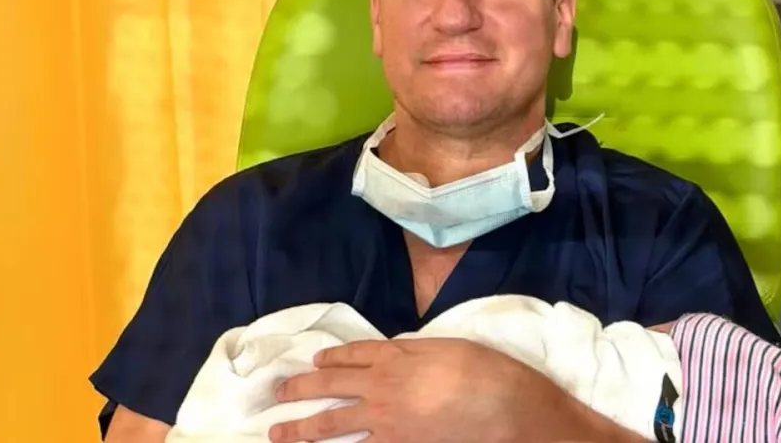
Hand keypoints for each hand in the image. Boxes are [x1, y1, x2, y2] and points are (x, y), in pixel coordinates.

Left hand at [267, 337, 613, 442]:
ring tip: (277, 434)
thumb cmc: (483, 372)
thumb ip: (414, 351)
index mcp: (395, 357)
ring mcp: (384, 423)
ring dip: (301, 429)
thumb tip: (393, 352)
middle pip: (330, 388)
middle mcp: (380, 389)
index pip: (352, 355)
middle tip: (277, 394)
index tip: (315, 361)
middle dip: (300, 390)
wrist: (502, 410)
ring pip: (331, 425)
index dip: (331, 358)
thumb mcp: (447, 346)